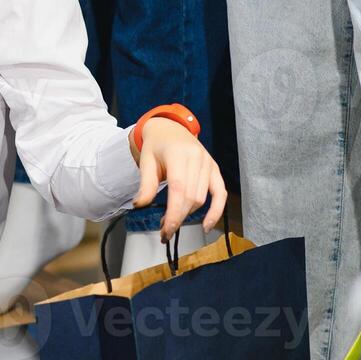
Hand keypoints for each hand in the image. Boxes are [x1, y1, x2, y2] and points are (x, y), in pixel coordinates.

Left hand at [131, 117, 227, 240]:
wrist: (170, 129)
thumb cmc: (156, 146)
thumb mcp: (146, 161)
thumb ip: (145, 184)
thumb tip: (140, 205)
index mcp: (178, 154)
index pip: (179, 189)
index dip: (174, 213)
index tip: (166, 230)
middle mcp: (197, 158)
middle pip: (191, 197)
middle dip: (178, 218)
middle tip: (164, 230)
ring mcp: (208, 163)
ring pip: (202, 198)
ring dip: (188, 215)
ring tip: (172, 222)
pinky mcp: (215, 169)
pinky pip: (220, 193)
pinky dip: (216, 211)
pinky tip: (206, 225)